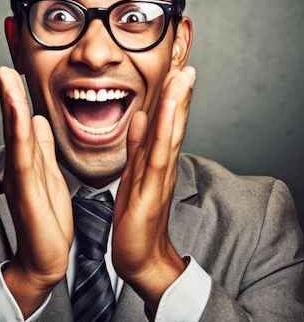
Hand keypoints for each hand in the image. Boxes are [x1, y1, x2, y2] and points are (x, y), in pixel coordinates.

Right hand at [0, 66, 72, 316]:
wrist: (44, 258)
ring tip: (5, 78)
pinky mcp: (26, 191)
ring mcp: (20, 178)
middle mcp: (20, 166)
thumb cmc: (47, 220)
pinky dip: (19, 133)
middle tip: (3, 66)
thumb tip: (38, 120)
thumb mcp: (50, 175)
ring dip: (9, 105)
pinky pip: (23, 157)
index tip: (15, 71)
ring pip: (14, 135)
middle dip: (9, 93)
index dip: (18, 96)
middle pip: (12, 123)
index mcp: (28, 160)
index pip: (21, 122)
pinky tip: (19, 113)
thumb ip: (43, 148)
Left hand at [112, 66, 195, 313]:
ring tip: (185, 78)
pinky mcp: (151, 191)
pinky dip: (164, 132)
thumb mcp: (134, 175)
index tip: (176, 69)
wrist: (140, 256)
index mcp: (156, 161)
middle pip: (174, 125)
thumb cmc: (136, 219)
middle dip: (181, 94)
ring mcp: (159, 178)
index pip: (167, 123)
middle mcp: (162, 166)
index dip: (172, 96)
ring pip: (170, 136)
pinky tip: (167, 113)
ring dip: (178, 105)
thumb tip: (139, 117)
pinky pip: (158, 157)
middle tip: (189, 65)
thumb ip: (137, 146)